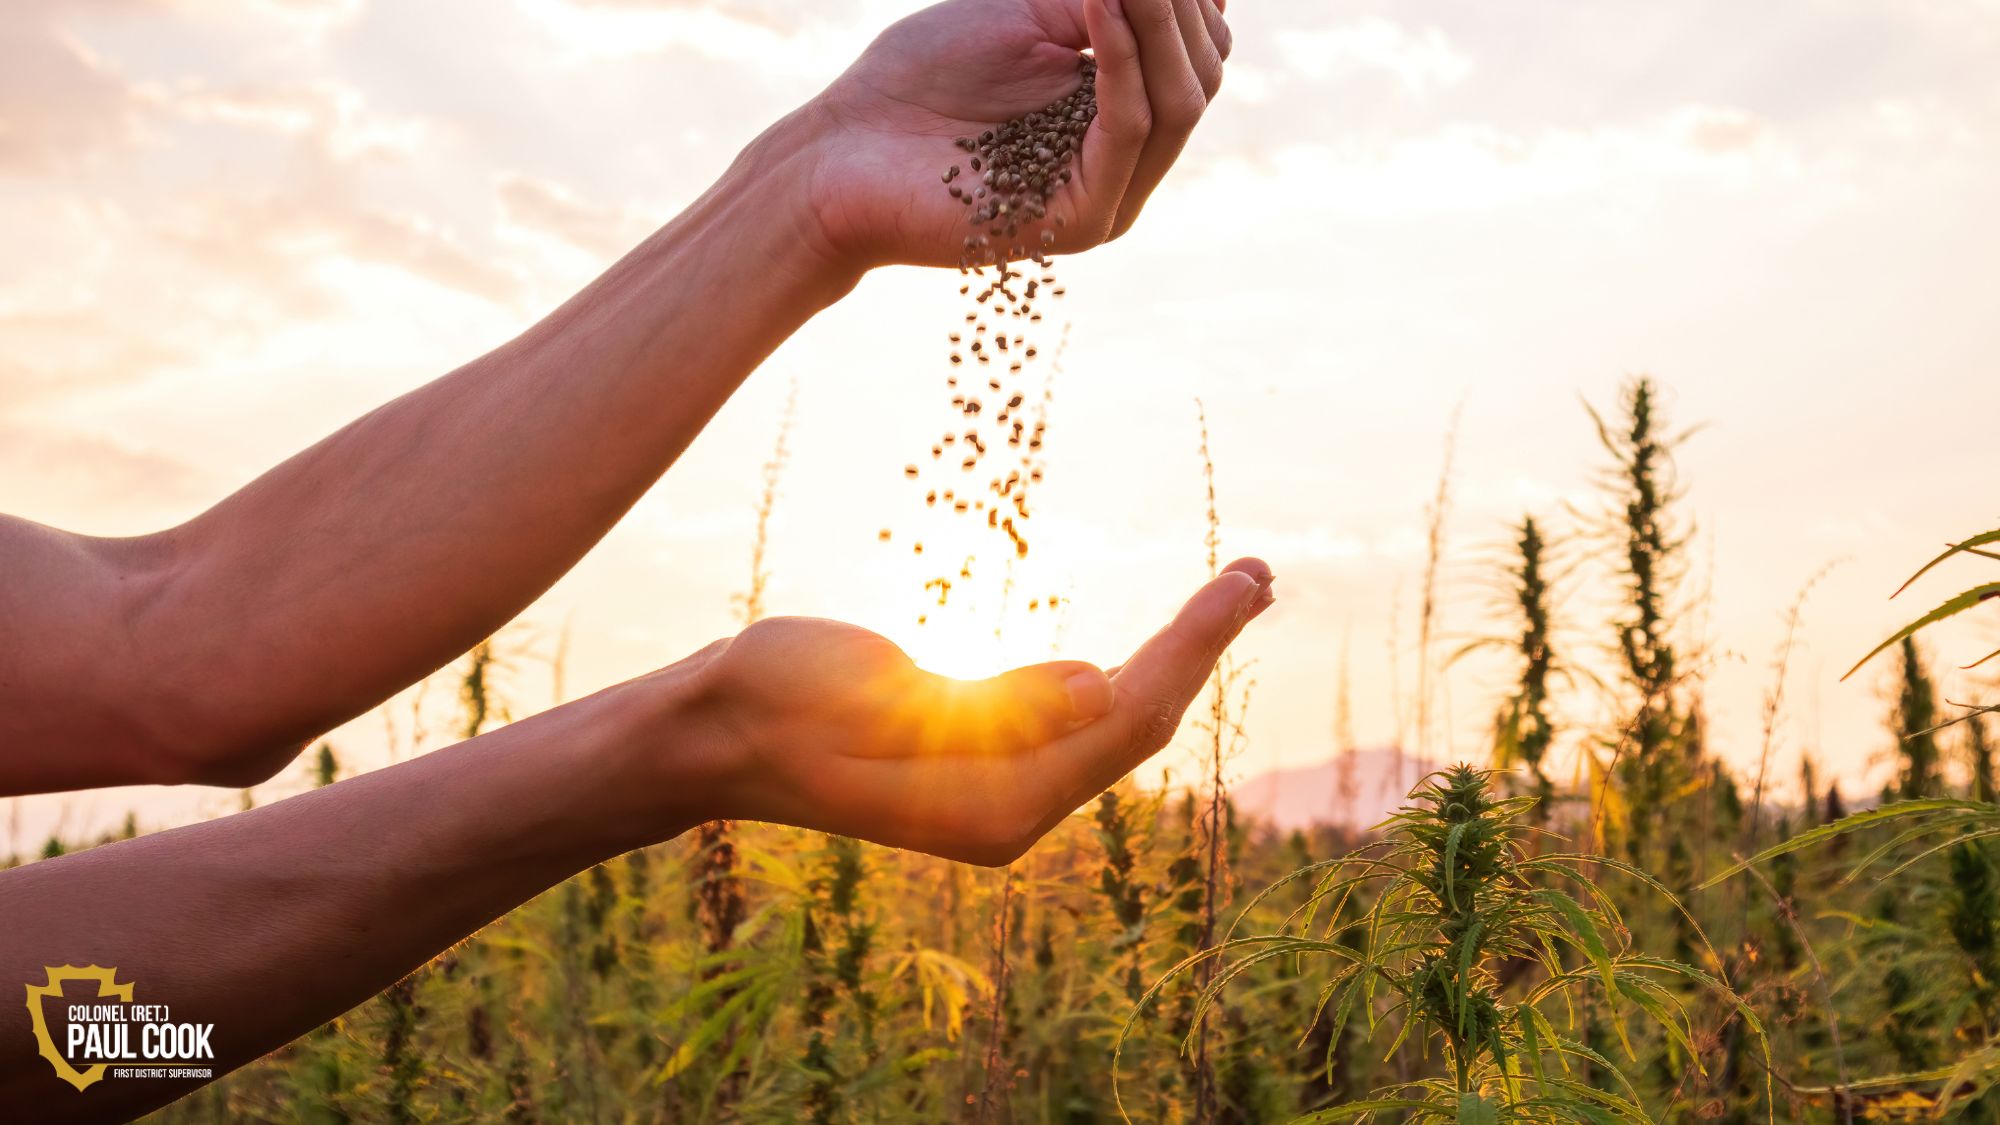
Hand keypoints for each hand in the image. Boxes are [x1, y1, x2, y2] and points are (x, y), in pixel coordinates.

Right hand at [677, 558, 1272, 864]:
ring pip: (1115, 720)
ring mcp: (1001, 790)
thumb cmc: (772, 703)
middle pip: (1137, 724)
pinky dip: (1128, 669)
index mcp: (990, 805)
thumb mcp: (871, 695)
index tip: (1242, 583)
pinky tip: (1163, 639)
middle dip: (1202, 648)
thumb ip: (991, 705)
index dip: (1192, 649)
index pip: (1123, 720)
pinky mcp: (985, 760)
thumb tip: (1098, 687)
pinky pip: (1077, 716)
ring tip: (1236, 592)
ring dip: (1177, 655)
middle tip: (1261, 571)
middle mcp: (1011, 810)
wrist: (712, 734)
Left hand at [800, 0, 1230, 269]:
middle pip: (1200, 76)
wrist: (842, 152)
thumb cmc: (918, 79)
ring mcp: (1108, 199)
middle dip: (1180, 4)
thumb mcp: (1027, 13)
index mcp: (1119, 118)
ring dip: (1161, 22)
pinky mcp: (1078, 220)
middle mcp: (1126, 165)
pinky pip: (1126, 130)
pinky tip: (1099, 4)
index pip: (1196, 51)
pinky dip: (1122, 60)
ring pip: (1177, 103)